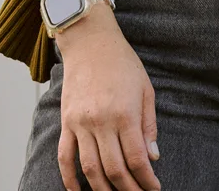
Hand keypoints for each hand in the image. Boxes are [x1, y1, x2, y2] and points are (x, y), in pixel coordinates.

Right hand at [53, 6, 159, 190]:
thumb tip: (152, 157)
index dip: (146, 180)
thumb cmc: (123, 63)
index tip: (153, 189)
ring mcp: (80, 123)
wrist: (90, 42)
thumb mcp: (146, 90)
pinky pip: (64, 156)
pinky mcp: (66, 122)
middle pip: (114, 169)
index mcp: (125, 114)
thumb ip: (148, 126)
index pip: (136, 159)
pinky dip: (69, 178)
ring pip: (90, 168)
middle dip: (128, 189)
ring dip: (102, 189)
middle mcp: (101, 122)